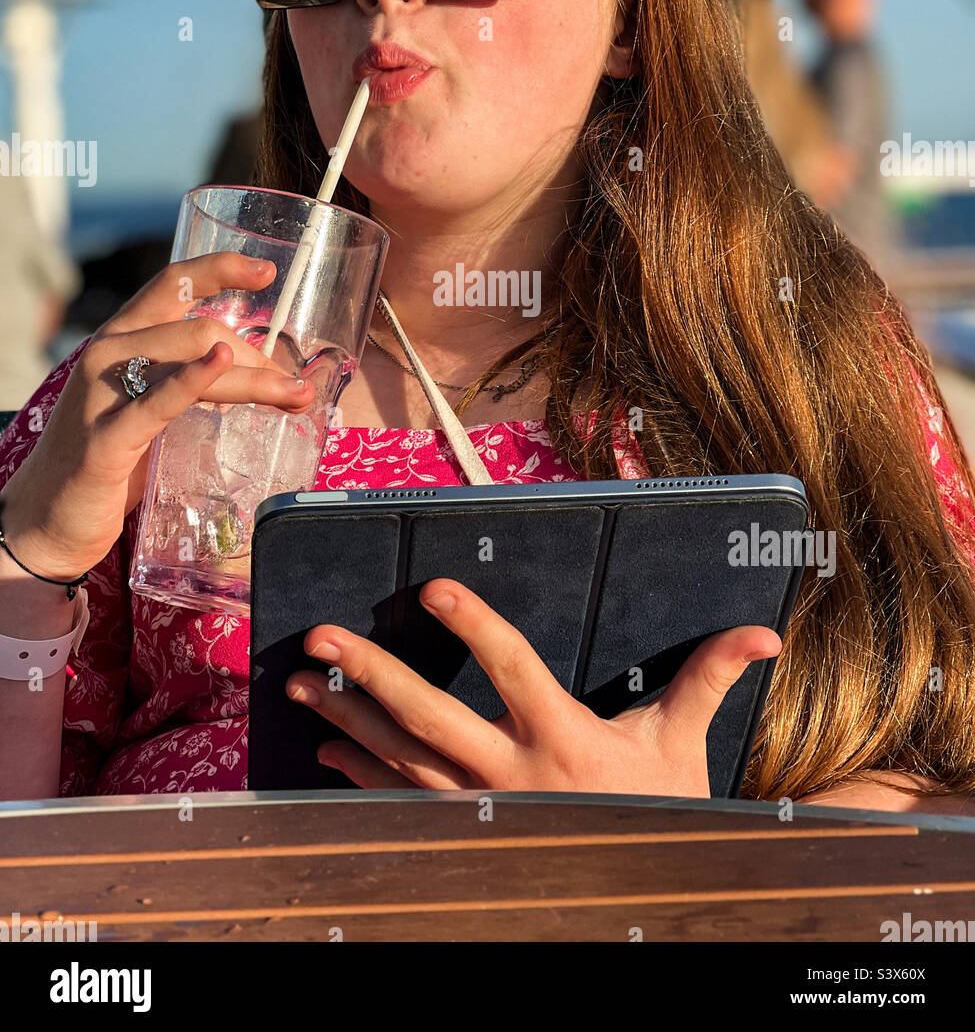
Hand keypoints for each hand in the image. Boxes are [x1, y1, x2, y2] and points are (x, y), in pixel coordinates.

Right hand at [1, 251, 315, 580]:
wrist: (47, 520)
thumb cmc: (108, 462)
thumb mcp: (148, 407)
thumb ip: (187, 383)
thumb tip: (259, 375)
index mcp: (120, 338)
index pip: (172, 284)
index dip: (221, 269)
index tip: (266, 271)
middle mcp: (107, 352)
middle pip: (201, 328)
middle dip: (260, 356)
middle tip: (295, 389)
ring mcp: (102, 391)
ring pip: (194, 356)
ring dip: (257, 377)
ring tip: (295, 396)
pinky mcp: (106, 437)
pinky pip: (160, 400)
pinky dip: (196, 379)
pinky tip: (224, 364)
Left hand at [286, 579, 781, 794]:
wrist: (639, 891)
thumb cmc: (658, 807)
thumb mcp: (680, 743)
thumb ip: (709, 678)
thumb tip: (763, 634)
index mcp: (563, 740)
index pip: (514, 669)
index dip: (475, 626)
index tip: (434, 589)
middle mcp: (511, 776)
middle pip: (430, 717)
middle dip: (372, 674)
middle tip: (322, 637)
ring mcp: (478, 809)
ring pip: (399, 759)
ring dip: (347, 718)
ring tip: (300, 684)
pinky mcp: (461, 831)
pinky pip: (398, 802)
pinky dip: (358, 773)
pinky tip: (327, 745)